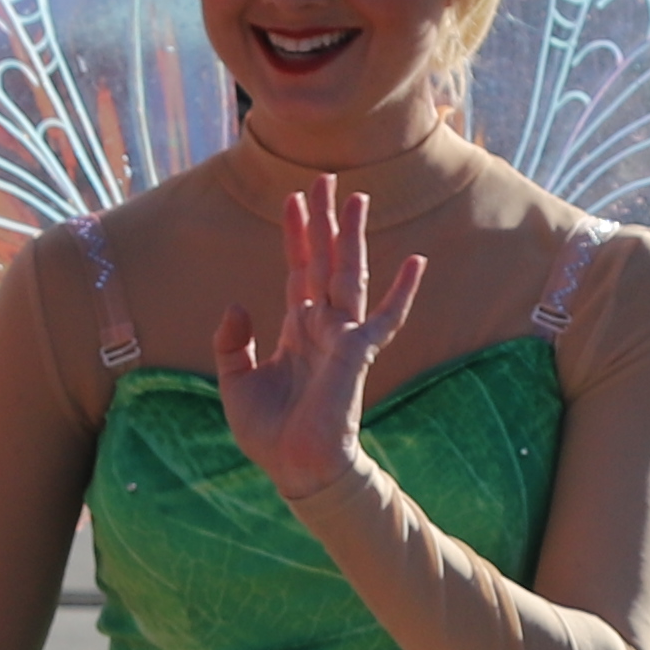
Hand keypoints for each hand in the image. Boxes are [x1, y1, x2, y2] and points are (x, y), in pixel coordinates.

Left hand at [215, 172, 428, 499]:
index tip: (293, 199)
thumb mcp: (235, 381)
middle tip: (324, 179)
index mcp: (297, 331)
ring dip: (352, 236)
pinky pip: (385, 317)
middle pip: (324, 260)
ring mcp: (342, 337)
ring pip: (349, 274)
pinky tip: (416, 261)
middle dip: (324, 220)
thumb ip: (232, 342)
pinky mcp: (356, 353)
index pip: (297, 271)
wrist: (295, 469)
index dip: (296, 236)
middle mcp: (322, 326)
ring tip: (356, 197)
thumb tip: (237, 304)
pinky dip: (402, 290)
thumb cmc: (270, 433)